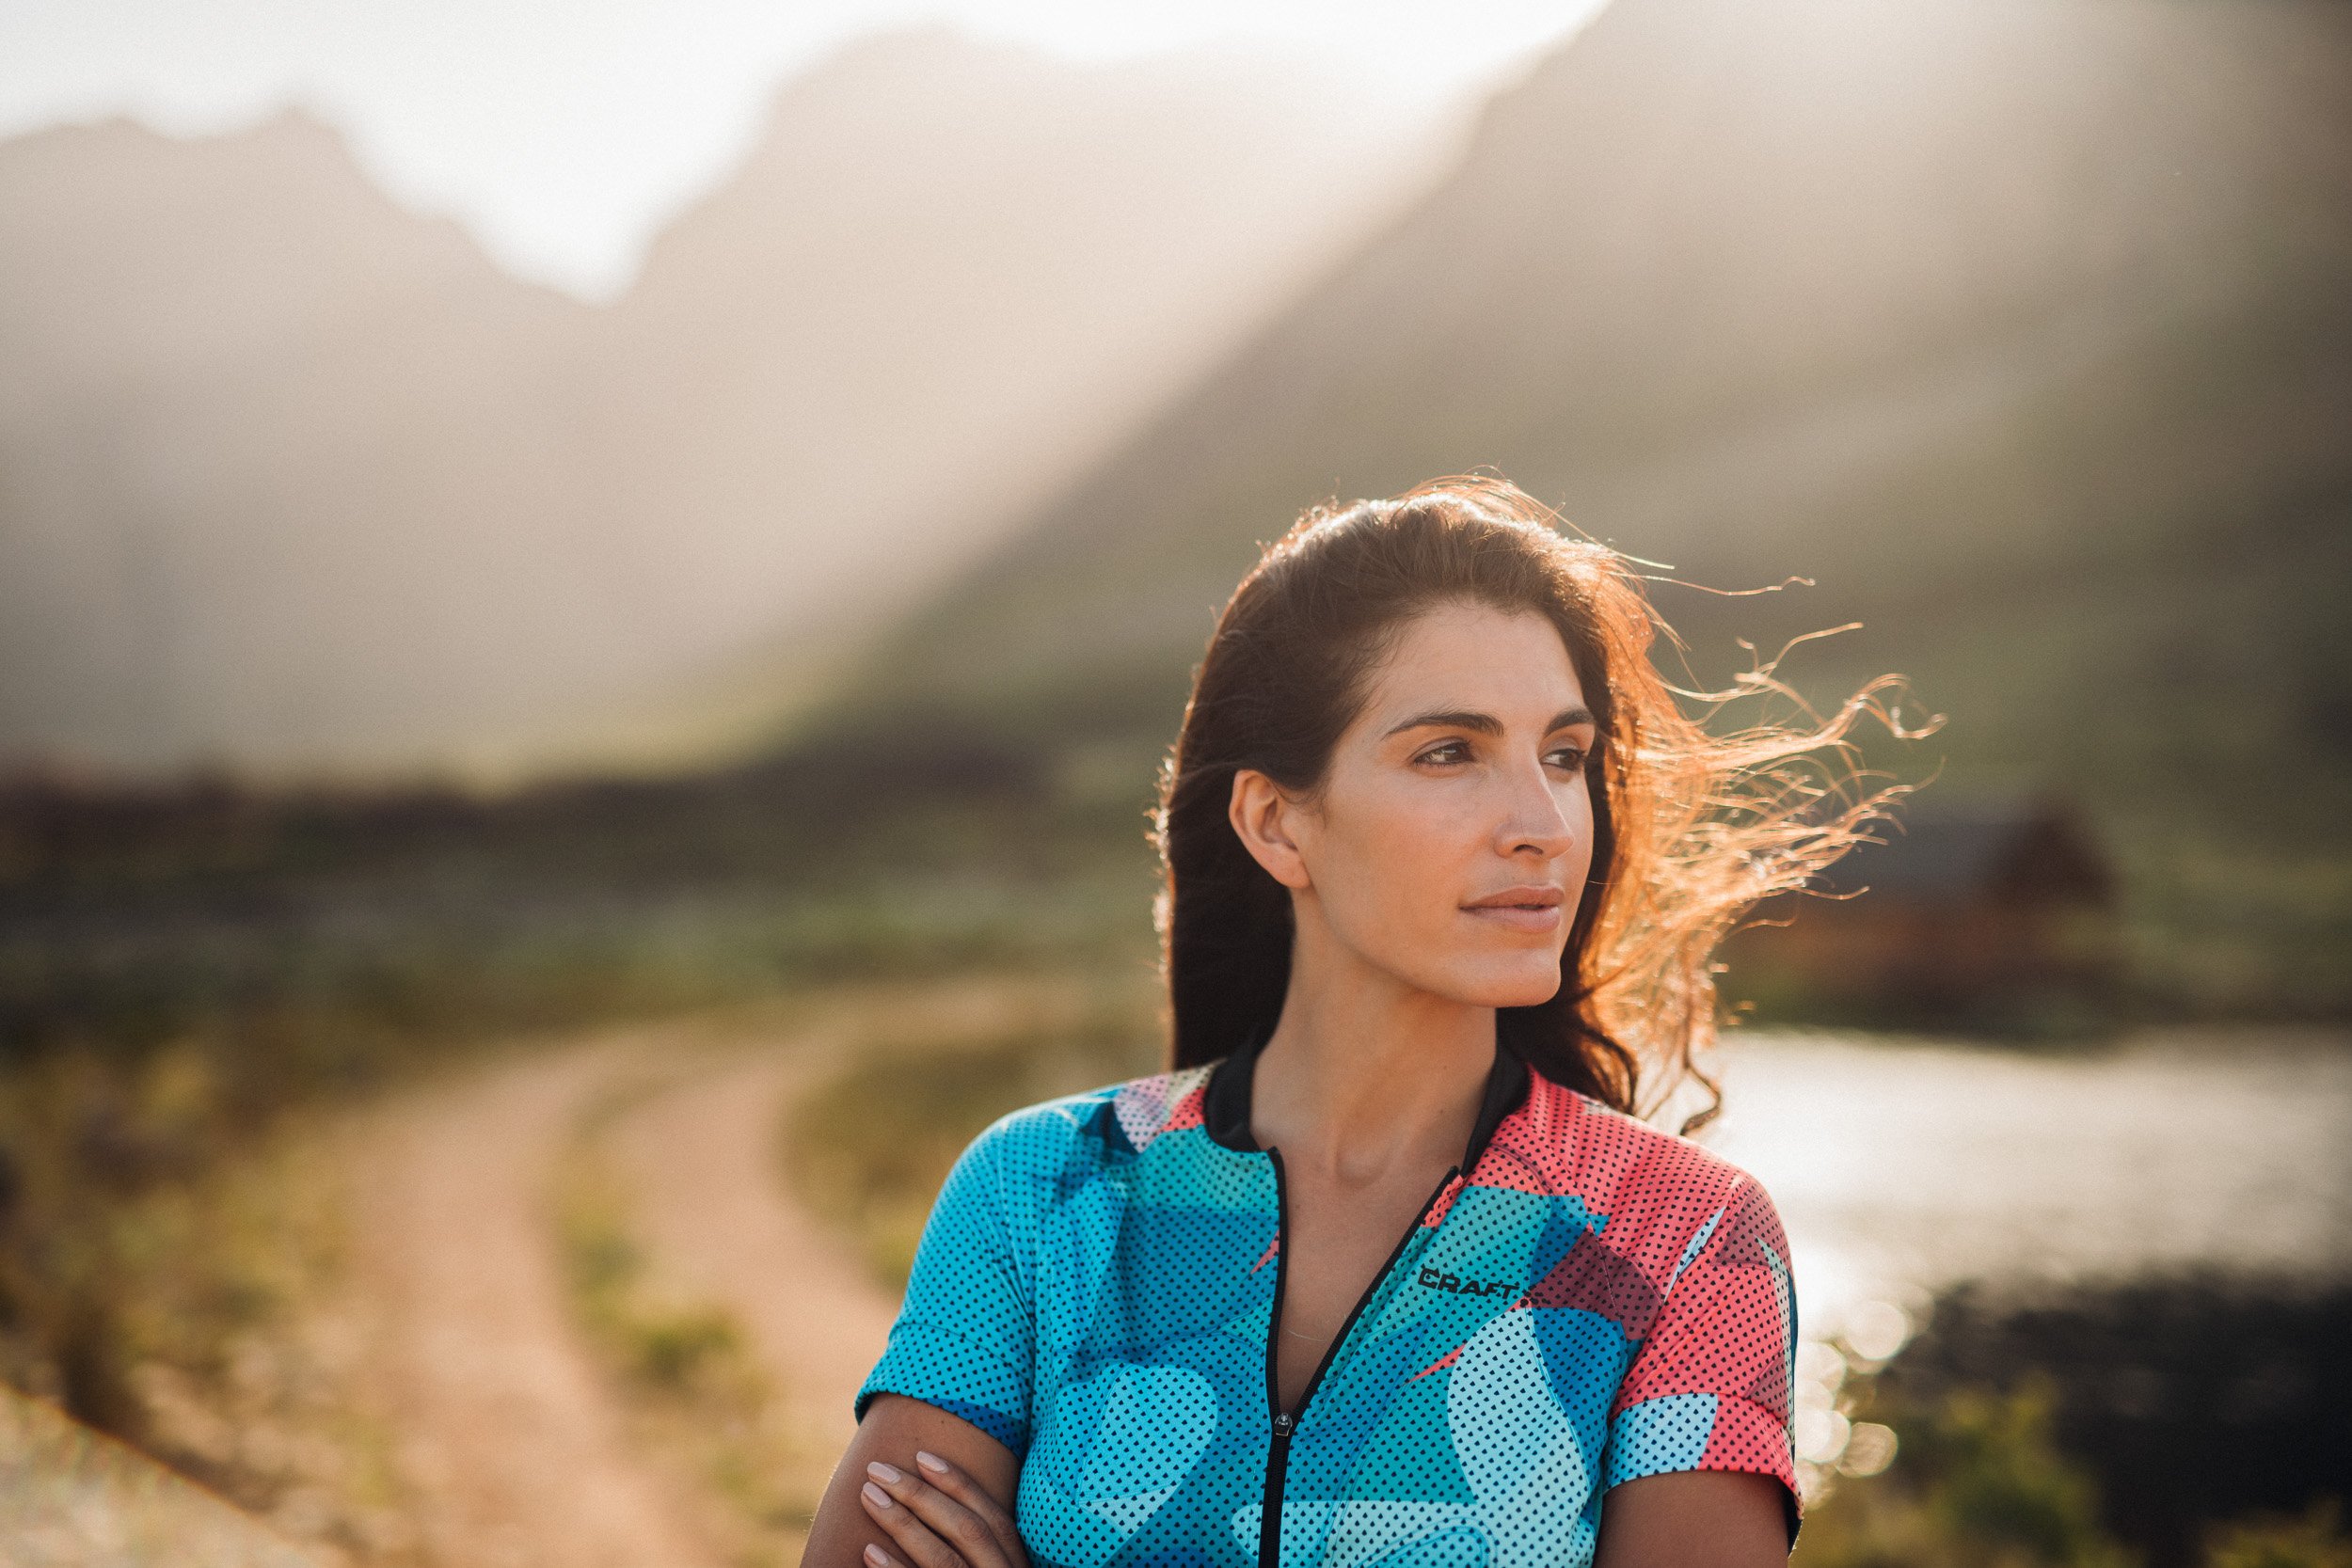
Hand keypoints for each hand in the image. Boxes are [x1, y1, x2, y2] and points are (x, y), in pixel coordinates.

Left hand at [857, 1448, 1031, 1567]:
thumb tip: (936, 1495)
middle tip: (877, 1470)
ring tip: (869, 1497)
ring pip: (943, 1559)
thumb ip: (980, 1546)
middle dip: (921, 1495)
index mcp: (1017, 1567)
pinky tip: (870, 1551)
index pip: (993, 1519)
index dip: (960, 1485)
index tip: (921, 1456)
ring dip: (902, 1524)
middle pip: (966, 1531)